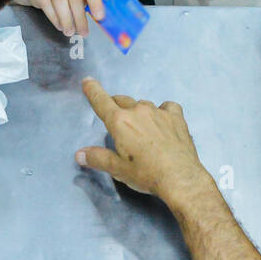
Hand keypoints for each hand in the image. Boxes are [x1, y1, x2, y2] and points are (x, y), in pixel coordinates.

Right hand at [77, 78, 211, 207]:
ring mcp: (158, 112)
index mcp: (120, 122)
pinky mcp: (176, 117)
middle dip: (116, 105)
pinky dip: (162, 111)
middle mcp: (138, 111)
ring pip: (143, 105)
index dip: (93, 91)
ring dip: (138, 112)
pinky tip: (163, 121)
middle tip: (116, 118)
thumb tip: (80, 154)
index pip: (102, 102)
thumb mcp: (118, 169)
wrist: (180, 178)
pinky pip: (167, 107)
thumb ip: (98, 158)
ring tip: (142, 128)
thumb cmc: (146, 174)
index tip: (88, 81)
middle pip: (122, 101)